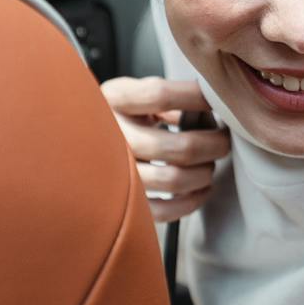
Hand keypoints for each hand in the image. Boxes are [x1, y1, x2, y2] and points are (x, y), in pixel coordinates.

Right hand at [100, 77, 231, 222]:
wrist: (81, 143)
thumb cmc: (120, 115)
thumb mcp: (135, 93)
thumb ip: (168, 96)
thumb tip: (211, 107)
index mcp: (114, 101)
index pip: (160, 95)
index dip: (197, 98)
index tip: (216, 100)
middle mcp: (112, 137)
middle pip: (181, 147)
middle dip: (215, 145)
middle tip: (223, 141)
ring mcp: (115, 174)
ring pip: (175, 180)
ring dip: (205, 172)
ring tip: (209, 162)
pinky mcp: (123, 203)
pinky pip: (165, 211)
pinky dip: (192, 200)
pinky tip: (200, 187)